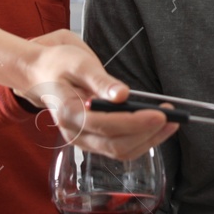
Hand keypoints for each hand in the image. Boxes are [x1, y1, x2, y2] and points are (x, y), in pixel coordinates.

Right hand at [16, 31, 175, 158]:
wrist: (40, 73)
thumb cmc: (58, 64)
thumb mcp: (79, 62)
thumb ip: (101, 80)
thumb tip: (123, 94)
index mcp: (68, 114)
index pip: (106, 126)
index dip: (136, 123)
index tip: (160, 114)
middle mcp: (75, 133)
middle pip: (117, 145)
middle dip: (149, 133)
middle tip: (174, 117)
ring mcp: (83, 139)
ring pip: (121, 151)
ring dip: (149, 139)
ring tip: (172, 122)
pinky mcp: (92, 139)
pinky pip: (120, 147)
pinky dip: (141, 139)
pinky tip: (157, 127)